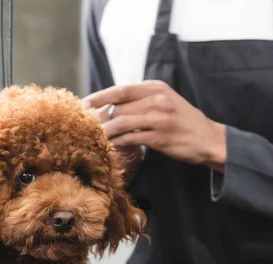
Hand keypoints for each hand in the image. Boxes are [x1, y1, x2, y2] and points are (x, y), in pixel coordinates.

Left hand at [83, 80, 226, 171]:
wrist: (208, 139)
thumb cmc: (180, 121)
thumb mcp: (163, 102)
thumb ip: (139, 100)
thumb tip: (109, 104)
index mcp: (155, 88)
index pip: (120, 90)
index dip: (99, 97)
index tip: (82, 104)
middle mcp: (157, 99)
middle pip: (118, 107)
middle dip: (100, 118)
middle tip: (86, 128)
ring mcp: (159, 118)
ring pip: (121, 122)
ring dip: (105, 132)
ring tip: (94, 138)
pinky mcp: (160, 136)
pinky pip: (130, 138)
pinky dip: (117, 142)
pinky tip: (109, 147)